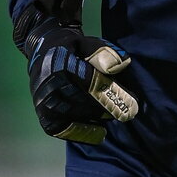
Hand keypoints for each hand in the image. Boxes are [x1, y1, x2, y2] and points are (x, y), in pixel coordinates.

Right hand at [13, 0, 137, 143]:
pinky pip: (64, 129)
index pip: (91, 82)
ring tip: (114, 113)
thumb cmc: (74, 48)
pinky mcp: (43, 116)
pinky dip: (82, 132)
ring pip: (76, 115)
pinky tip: (100, 134)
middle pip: (84, 101)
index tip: (133, 104)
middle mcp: (47, 85)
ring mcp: (43, 102)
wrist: (44, 52)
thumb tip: (121, 65)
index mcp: (59, 63)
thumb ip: (105, 52)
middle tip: (130, 112)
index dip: (113, 94)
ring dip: (98, 116)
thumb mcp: (89, 43)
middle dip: (109, 107)